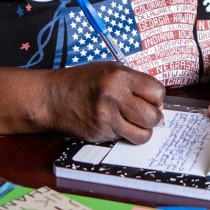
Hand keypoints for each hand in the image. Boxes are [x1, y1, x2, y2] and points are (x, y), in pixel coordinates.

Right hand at [45, 63, 164, 143]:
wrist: (51, 97)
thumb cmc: (80, 82)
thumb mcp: (107, 70)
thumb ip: (133, 82)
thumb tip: (157, 103)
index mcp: (118, 76)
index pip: (157, 91)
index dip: (156, 97)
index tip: (149, 98)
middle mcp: (114, 96)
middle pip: (153, 116)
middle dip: (153, 117)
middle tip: (143, 113)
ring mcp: (107, 117)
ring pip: (143, 134)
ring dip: (141, 130)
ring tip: (131, 122)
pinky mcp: (101, 133)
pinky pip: (124, 139)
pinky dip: (123, 134)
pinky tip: (113, 123)